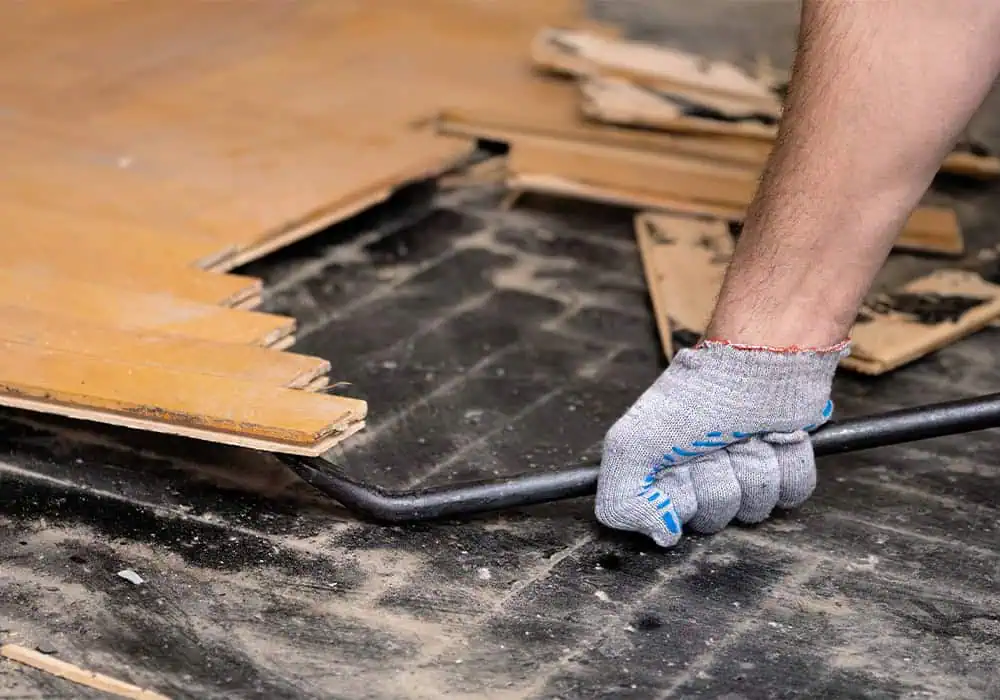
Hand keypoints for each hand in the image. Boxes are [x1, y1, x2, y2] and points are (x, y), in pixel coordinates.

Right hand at [595, 339, 847, 546]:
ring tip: (742, 437)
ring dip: (750, 471)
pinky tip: (773, 438)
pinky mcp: (784, 466)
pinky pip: (791, 494)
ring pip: (753, 509)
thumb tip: (662, 535)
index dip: (677, 499)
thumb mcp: (631, 443)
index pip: (669, 523)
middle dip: (715, 483)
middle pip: (713, 520)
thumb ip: (621, 500)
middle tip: (711, 448)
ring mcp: (744, 472)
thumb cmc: (697, 394)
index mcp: (663, 474)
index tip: (676, 467)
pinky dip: (785, 465)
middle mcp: (702, 477)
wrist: (758, 359)